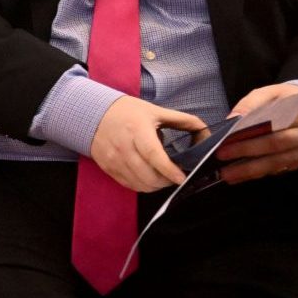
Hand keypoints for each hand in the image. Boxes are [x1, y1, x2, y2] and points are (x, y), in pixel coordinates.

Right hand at [86, 96, 208, 192]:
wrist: (92, 114)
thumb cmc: (126, 112)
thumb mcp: (155, 111)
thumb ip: (182, 120)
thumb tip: (204, 130)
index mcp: (137, 130)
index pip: (153, 155)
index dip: (168, 169)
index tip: (181, 178)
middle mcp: (123, 147)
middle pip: (147, 174)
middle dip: (165, 181)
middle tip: (175, 177)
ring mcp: (114, 159)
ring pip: (139, 183)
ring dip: (155, 186)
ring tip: (163, 178)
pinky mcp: (108, 168)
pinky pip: (129, 184)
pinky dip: (142, 186)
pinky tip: (149, 179)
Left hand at [214, 85, 297, 183]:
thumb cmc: (287, 100)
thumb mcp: (271, 93)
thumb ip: (251, 104)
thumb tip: (231, 119)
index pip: (273, 123)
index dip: (249, 132)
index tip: (225, 139)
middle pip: (275, 145)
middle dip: (246, 152)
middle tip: (221, 156)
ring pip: (277, 162)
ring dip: (250, 170)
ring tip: (228, 174)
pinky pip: (280, 170)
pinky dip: (259, 173)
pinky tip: (241, 176)